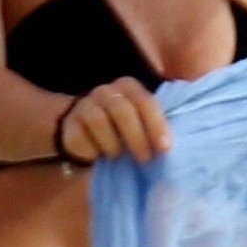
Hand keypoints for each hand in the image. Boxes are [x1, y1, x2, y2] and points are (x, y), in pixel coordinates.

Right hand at [56, 77, 170, 167]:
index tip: (165, 148)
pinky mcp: (69, 123)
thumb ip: (156, 125)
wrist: (82, 130)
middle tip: (145, 159)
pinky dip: (92, 150)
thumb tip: (176, 144)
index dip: (156, 125)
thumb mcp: (141, 123)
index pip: (145, 101)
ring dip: (113, 144)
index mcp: (128, 87)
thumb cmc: (121, 129)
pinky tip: (97, 156)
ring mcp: (85, 105)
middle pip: (122, 110)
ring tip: (119, 157)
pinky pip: (81, 136)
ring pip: (99, 121)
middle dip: (137, 137)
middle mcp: (106, 92)